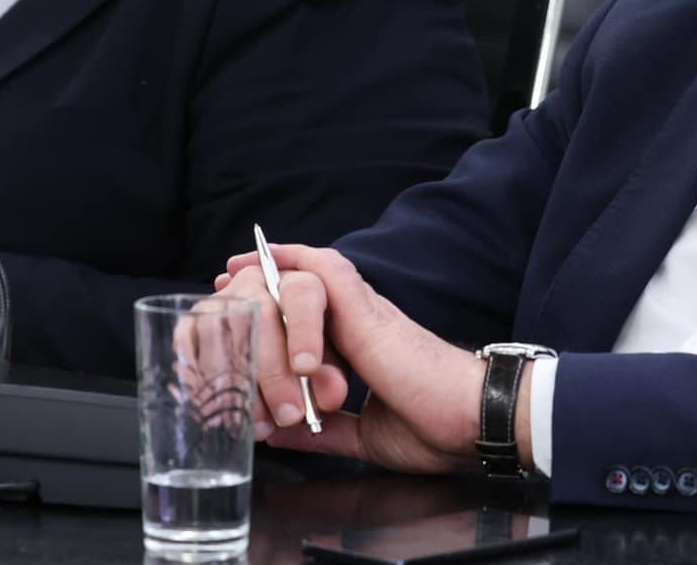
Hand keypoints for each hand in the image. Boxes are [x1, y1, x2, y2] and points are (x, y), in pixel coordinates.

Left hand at [216, 245, 487, 474]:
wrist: (472, 419)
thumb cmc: (436, 427)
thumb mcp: (364, 435)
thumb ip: (325, 431)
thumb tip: (282, 431)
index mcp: (364, 350)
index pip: (312, 322)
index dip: (277, 315)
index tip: (245, 315)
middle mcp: (362, 324)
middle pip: (302, 294)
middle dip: (260, 286)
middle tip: (224, 287)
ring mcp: (366, 313)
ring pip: (308, 281)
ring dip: (269, 275)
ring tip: (234, 273)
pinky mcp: (369, 313)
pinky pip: (327, 273)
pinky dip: (296, 262)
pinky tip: (267, 260)